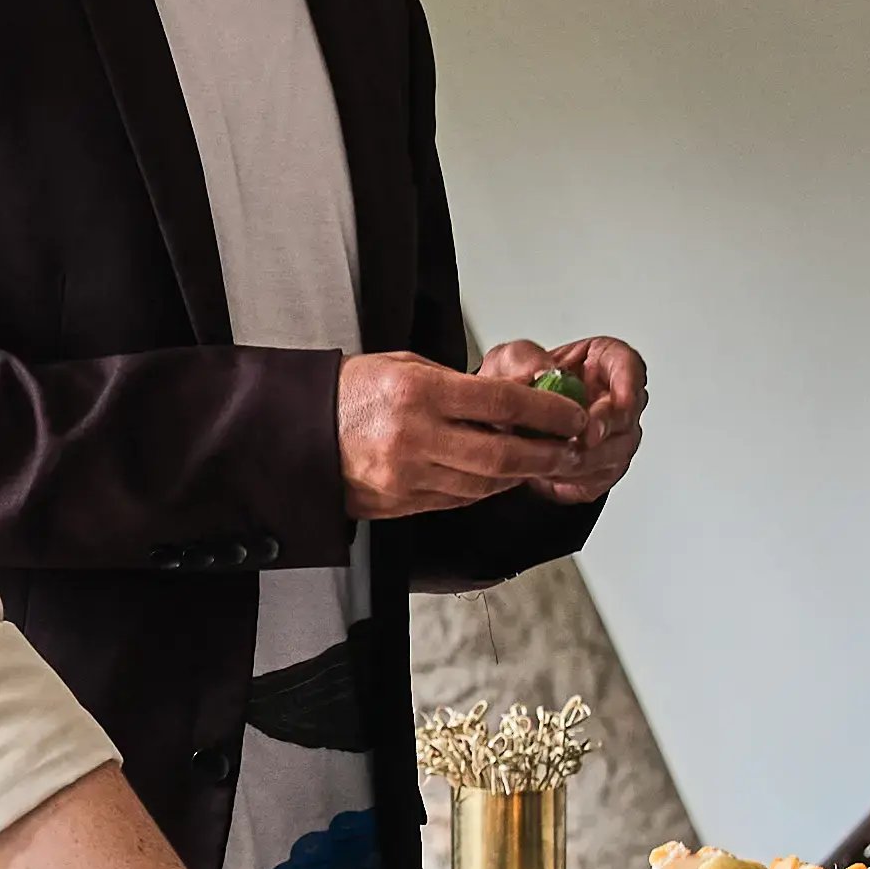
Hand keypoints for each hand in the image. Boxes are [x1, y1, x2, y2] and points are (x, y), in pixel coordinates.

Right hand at [340, 351, 578, 520]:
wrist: (298, 431)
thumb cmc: (353, 391)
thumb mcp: (406, 366)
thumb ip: (460, 384)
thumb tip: (517, 395)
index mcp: (418, 393)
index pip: (501, 402)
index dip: (546, 410)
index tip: (571, 414)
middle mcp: (415, 437)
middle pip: (502, 453)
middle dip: (546, 453)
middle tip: (571, 448)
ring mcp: (407, 476)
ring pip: (485, 483)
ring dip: (521, 474)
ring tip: (542, 461)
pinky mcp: (402, 502)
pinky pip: (459, 498)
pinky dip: (487, 488)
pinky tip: (502, 476)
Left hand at [492, 336, 646, 502]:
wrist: (503, 431)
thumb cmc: (515, 390)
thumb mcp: (507, 362)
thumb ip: (523, 359)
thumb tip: (542, 371)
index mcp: (601, 363)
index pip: (630, 365)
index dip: (630, 383)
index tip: (621, 401)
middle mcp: (614, 400)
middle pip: (626, 416)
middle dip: (604, 429)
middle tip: (581, 437)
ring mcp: (613, 437)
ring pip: (614, 453)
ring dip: (582, 458)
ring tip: (547, 454)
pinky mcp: (602, 470)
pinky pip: (596, 478)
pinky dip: (571, 478)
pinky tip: (546, 471)